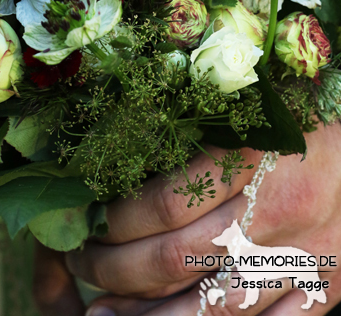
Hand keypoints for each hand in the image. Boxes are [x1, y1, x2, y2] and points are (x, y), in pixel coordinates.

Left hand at [33, 124, 340, 314]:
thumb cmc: (300, 116)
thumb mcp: (251, 106)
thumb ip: (198, 130)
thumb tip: (127, 160)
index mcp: (255, 154)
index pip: (164, 203)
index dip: (115, 221)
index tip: (87, 221)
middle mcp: (278, 210)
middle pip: (177, 259)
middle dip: (115, 269)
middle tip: (85, 263)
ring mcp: (305, 258)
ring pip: (211, 309)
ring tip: (103, 315)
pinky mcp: (324, 288)